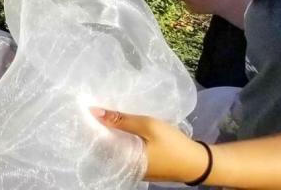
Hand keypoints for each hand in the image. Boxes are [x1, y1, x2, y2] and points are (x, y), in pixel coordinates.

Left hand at [92, 108, 210, 182]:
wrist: (200, 163)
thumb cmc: (173, 145)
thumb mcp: (148, 126)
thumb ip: (121, 119)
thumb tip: (93, 111)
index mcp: (124, 161)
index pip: (97, 145)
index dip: (90, 129)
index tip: (80, 114)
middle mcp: (125, 168)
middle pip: (105, 147)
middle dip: (98, 131)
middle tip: (87, 112)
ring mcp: (134, 169)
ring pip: (115, 149)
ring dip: (109, 135)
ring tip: (98, 117)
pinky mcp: (142, 166)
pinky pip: (125, 151)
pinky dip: (120, 140)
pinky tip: (117, 128)